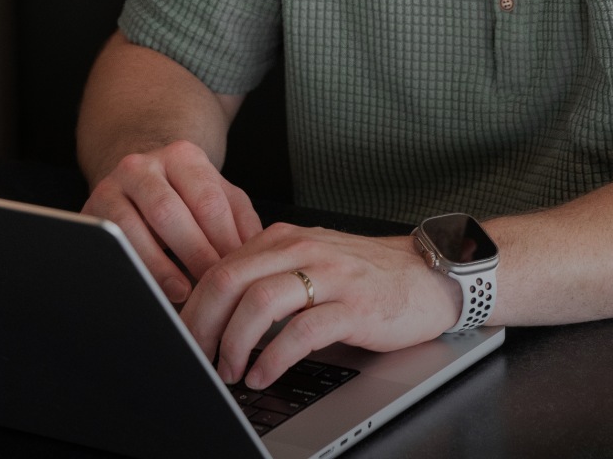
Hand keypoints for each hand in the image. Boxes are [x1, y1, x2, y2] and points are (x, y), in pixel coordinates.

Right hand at [80, 140, 263, 302]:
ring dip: (160, 266)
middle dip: (194, 255)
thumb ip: (241, 221)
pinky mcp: (91, 210)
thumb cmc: (186, 198)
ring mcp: (112, 185)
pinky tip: (154, 286)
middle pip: (169, 212)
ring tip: (184, 293)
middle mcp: (143, 165)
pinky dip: (135, 267)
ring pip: (133, 227)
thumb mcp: (219, 198)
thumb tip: (258, 256)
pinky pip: (112, 242)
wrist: (137, 182)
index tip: (240, 274)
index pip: (207, 201)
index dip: (225, 242)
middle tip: (214, 289)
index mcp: (182, 157)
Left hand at [179, 223, 462, 388]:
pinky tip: (264, 374)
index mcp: (282, 239)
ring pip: (259, 302)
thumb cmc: (364, 275)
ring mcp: (327, 275)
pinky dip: (274, 357)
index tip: (185, 335)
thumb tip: (217, 310)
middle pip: (229, 280)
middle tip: (197, 356)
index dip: (194, 305)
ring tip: (230, 371)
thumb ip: (268, 275)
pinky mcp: (353, 305)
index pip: (220, 266)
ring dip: (235, 343)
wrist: (426, 275)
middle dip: (203, 324)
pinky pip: (301, 331)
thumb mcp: (308, 262)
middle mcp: (300, 250)